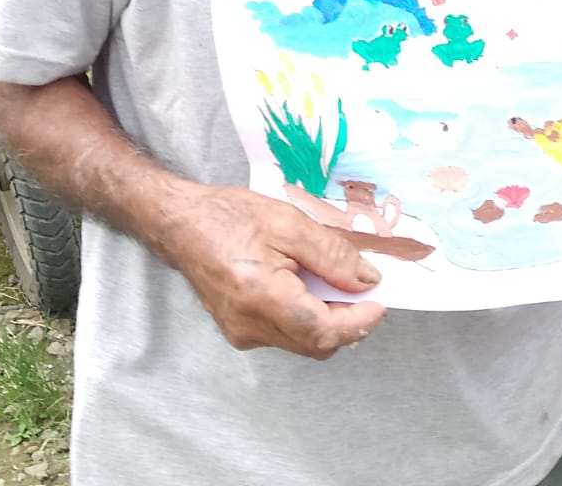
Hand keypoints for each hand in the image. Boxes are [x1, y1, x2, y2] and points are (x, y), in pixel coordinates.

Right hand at [157, 184, 386, 358]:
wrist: (181, 225)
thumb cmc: (230, 216)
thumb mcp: (288, 222)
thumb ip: (331, 254)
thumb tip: (367, 281)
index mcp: (260, 295)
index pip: (321, 331)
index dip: (358, 323)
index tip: (380, 302)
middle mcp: (248, 325)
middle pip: (315, 344)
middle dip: (347, 322)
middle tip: (362, 288)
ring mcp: (241, 334)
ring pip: (302, 342)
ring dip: (327, 320)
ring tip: (331, 281)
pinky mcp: (238, 332)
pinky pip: (285, 335)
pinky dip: (306, 318)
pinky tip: (306, 287)